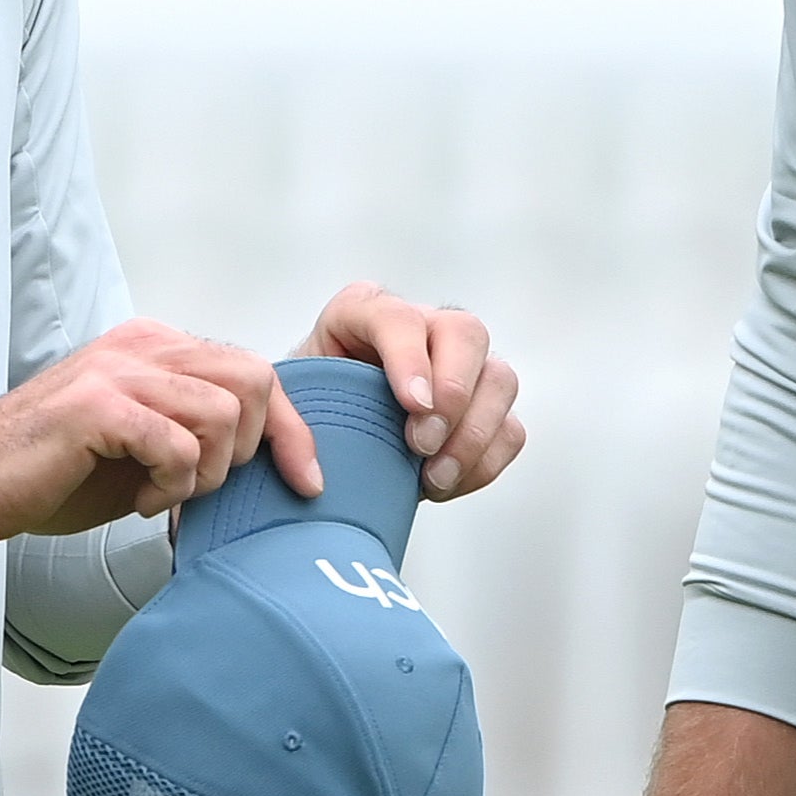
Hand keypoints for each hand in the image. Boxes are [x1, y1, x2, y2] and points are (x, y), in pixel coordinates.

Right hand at [0, 318, 320, 537]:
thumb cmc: (51, 474)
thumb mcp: (142, 448)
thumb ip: (197, 436)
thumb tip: (266, 460)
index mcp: (155, 347)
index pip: (254, 372)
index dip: (291, 430)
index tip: (306, 481)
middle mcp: (141, 345)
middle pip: (253, 381)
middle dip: (249, 449)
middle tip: (202, 486)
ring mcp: (118, 370)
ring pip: (223, 413)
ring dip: (207, 472)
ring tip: (164, 494)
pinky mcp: (98, 405)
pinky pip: (177, 443)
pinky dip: (173, 483)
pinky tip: (143, 501)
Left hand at [303, 282, 527, 498]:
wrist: (327, 444)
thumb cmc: (302, 419)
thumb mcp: (285, 407)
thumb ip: (294, 419)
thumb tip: (311, 465)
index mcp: (365, 312)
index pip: (398, 318)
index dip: (409, 359)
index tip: (412, 406)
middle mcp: (423, 326)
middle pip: (466, 333)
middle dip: (453, 392)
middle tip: (422, 444)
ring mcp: (462, 365)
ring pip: (499, 378)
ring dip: (474, 433)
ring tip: (434, 476)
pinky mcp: (484, 407)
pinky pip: (510, 428)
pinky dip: (485, 461)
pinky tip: (445, 482)